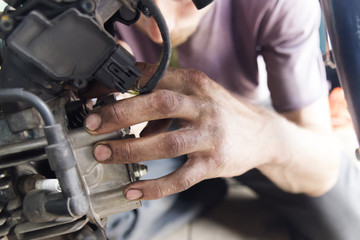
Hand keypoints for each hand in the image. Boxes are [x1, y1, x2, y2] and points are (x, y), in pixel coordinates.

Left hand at [84, 63, 283, 199]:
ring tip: (105, 154)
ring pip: (166, 143)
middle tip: (93, 125)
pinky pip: (181, 177)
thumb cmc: (222, 112)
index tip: (95, 96)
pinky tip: (134, 190)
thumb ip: (165, 102)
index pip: (153, 77)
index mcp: (194, 83)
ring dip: (130, 149)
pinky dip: (155, 186)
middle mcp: (203, 106)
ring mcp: (210, 135)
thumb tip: (131, 121)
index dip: (120, 85)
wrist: (261, 133)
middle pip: (158, 104)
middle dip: (120, 113)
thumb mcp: (197, 94)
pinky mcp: (214, 163)